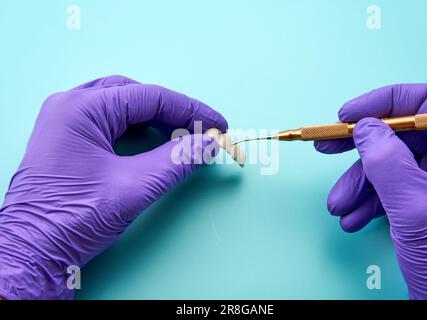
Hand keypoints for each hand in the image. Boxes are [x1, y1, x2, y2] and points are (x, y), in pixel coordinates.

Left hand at [0, 75, 226, 299]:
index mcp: (83, 108)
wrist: (33, 250)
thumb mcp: (134, 187)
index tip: (217, 124)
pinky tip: (151, 141)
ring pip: (122, 106)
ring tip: (181, 135)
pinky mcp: (67, 138)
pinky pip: (108, 121)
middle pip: (136, 96)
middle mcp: (71, 105)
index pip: (151, 97)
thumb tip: (209, 143)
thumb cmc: (74, 218)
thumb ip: (177, 160)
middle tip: (201, 131)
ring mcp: (65, 121)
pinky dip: (135, 128)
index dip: (191, 110)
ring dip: (155, 119)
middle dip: (173, 113)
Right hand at [315, 84, 426, 298]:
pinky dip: (367, 203)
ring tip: (339, 207)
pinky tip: (354, 219)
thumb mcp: (414, 205)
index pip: (425, 103)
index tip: (347, 115)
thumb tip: (364, 128)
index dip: (382, 102)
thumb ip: (387, 160)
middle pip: (399, 135)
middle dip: (358, 147)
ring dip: (357, 186)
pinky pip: (389, 191)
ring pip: (388, 167)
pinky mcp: (422, 205)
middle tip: (326, 148)